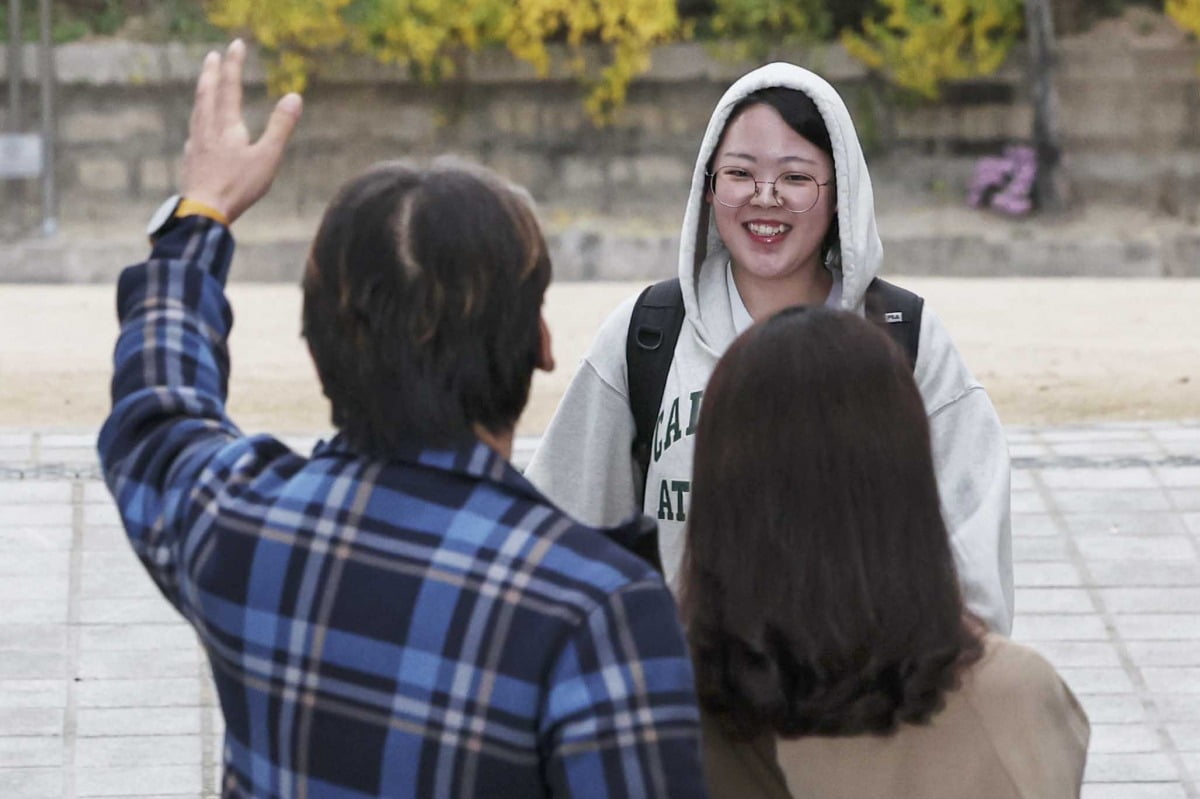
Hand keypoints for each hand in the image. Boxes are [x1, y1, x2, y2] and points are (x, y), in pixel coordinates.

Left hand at [181, 40, 302, 224]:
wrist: (204, 211)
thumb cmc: (238, 186)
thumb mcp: (267, 157)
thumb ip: (280, 127)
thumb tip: (294, 97)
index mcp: (227, 125)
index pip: (230, 87)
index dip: (234, 64)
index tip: (236, 44)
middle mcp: (208, 129)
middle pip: (207, 93)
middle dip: (211, 72)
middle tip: (212, 55)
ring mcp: (196, 144)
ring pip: (197, 110)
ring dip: (202, 92)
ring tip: (203, 84)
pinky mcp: (191, 159)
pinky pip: (194, 130)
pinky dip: (197, 119)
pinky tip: (197, 128)